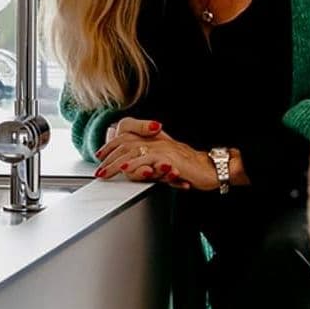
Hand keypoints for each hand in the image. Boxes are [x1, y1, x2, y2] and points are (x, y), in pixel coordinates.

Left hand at [95, 120, 219, 189]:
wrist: (211, 168)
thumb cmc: (192, 168)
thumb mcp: (168, 165)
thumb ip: (152, 164)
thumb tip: (137, 170)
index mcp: (155, 140)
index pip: (128, 137)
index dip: (111, 145)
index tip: (99, 155)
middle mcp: (157, 141)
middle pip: (126, 144)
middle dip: (109, 156)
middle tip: (98, 169)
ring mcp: (162, 148)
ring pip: (133, 151)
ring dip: (116, 162)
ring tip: (105, 171)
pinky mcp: (169, 157)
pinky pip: (148, 159)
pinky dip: (136, 164)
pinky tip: (126, 169)